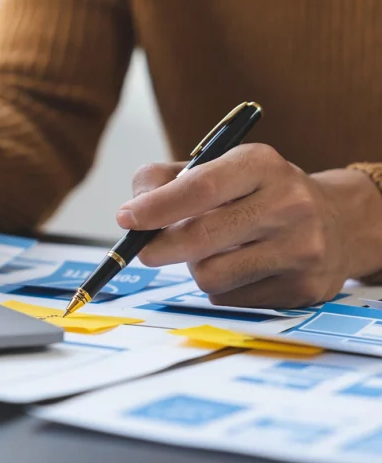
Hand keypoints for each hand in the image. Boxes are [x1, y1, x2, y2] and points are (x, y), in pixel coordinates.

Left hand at [117, 144, 381, 308]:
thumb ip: (166, 180)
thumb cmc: (258, 192)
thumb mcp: (219, 167)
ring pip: (211, 274)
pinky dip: (218, 287)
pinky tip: (238, 267)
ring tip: (210, 251)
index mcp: (261, 164)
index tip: (126, 218)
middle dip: (160, 247)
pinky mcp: (302, 288)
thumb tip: (132, 212)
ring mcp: (300, 249)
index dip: (157, 206)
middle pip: (201, 236)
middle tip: (145, 251)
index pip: (201, 186)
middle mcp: (288, 204)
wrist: (336, 222)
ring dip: (194, 267)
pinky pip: (229, 298)